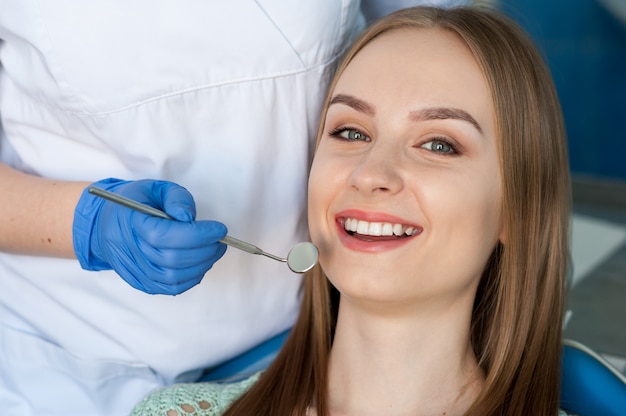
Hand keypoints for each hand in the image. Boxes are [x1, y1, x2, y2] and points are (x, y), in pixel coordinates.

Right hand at [73, 178, 226, 294]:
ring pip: (173, 278)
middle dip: (205, 250)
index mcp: (132, 223)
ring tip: (213, 250)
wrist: (108, 224)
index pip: (165, 236)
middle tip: (220, 240)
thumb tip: (189, 217)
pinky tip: (200, 263)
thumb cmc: (137, 203)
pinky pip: (170, 288)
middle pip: (172, 259)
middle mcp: (130, 250)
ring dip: (201, 265)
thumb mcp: (156, 188)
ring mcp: (134, 270)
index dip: (198, 234)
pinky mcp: (141, 283)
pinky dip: (191, 278)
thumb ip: (176, 198)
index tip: (219, 229)